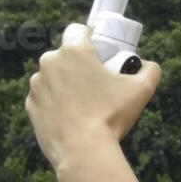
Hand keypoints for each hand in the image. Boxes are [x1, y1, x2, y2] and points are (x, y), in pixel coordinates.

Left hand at [24, 24, 161, 171]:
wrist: (82, 151)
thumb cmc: (111, 115)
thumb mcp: (142, 89)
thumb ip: (150, 70)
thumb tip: (148, 65)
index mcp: (74, 51)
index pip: (78, 30)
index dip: (90, 39)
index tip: (99, 53)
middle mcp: (49, 62)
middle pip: (65, 55)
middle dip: (78, 65)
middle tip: (96, 84)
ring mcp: (36, 85)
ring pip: (53, 76)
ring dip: (65, 84)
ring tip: (84, 105)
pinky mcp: (30, 106)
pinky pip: (44, 98)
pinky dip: (55, 103)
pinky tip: (71, 117)